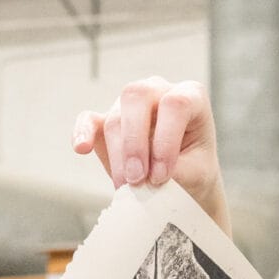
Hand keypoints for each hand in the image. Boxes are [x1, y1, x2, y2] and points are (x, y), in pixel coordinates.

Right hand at [73, 75, 230, 235]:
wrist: (184, 182)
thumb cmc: (195, 171)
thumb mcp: (197, 173)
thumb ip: (176, 170)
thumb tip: (146, 178)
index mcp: (190, 96)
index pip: (175, 104)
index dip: (165, 141)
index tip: (161, 176)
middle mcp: (158, 91)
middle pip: (137, 97)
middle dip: (134, 142)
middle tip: (137, 179)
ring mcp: (130, 104)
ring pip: (114, 119)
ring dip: (118, 156)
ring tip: (127, 186)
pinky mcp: (106, 121)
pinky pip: (89, 120)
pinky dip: (82, 132)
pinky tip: (81, 148)